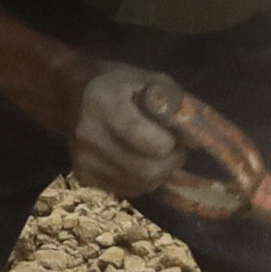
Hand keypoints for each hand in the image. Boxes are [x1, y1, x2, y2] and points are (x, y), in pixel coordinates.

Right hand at [65, 60, 265, 218]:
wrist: (75, 95)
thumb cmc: (123, 86)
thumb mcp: (152, 81)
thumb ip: (176, 106)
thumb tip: (194, 140)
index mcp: (104, 103)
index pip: (142, 137)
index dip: (168, 143)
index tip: (173, 135)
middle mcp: (89, 134)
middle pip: (145, 169)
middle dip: (169, 163)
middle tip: (173, 150)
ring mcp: (83, 159)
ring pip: (139, 185)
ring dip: (158, 174)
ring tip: (157, 155)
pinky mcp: (83, 176)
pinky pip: (127, 190)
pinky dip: (142, 181)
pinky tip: (140, 163)